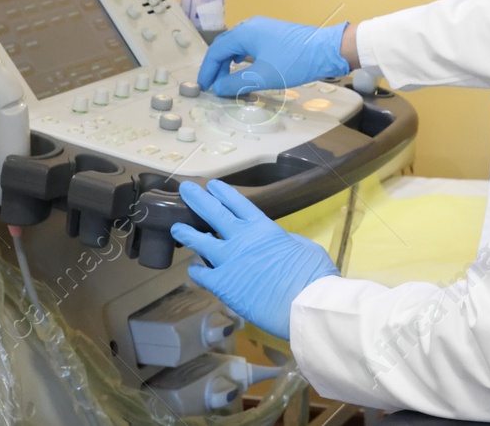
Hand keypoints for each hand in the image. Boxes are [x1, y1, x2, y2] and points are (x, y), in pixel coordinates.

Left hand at [170, 180, 338, 339]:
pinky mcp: (222, 284)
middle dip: (197, 199)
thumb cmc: (313, 275)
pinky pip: (201, 274)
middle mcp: (241, 239)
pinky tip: (193, 270)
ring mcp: (228, 261)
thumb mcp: (303, 246)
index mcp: (263, 227)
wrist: (304, 304)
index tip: (211, 185)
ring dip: (186, 233)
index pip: (238, 203)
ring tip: (176, 228)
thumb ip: (285, 241)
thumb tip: (277, 242)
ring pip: (199, 241)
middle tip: (184, 190)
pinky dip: (196, 271)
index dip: (223, 193)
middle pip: (213, 213)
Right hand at [197, 17, 348, 97]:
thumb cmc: (294, 62)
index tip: (203, 87)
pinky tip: (244, 67)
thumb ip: (236, 83)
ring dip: (228, 62)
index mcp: (245, 32)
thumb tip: (217, 88)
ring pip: (237, 44)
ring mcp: (263, 28)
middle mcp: (251, 26)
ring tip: (226, 80)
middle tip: (212, 86)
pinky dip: (241, 57)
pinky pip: (249, 44)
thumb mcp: (262, 76)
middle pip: (224, 46)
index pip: (216, 50)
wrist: (327, 50)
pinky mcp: (273, 33)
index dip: (207, 70)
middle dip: (216, 66)